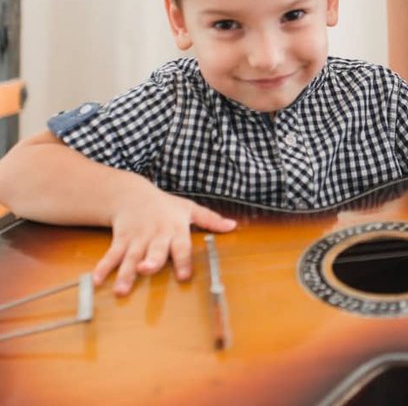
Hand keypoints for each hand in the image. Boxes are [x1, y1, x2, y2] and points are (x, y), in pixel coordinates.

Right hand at [94, 186, 235, 294]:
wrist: (132, 194)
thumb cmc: (166, 205)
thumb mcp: (189, 208)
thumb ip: (210, 219)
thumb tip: (233, 226)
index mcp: (175, 228)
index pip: (181, 245)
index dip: (183, 260)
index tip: (184, 276)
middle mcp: (156, 234)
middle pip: (154, 249)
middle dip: (151, 261)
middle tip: (147, 270)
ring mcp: (137, 237)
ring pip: (132, 256)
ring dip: (125, 272)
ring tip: (121, 289)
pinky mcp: (120, 239)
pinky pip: (112, 254)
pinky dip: (104, 267)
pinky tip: (98, 280)